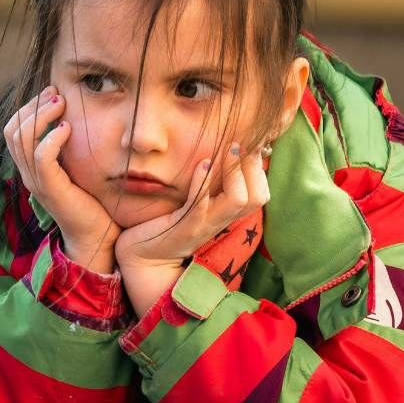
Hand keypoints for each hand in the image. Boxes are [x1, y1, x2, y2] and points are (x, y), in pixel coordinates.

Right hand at [3, 85, 119, 273]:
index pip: (14, 131)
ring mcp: (38, 182)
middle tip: (56, 94)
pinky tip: (68, 129)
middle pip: (12, 131)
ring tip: (61, 104)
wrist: (97, 236)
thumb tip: (79, 121)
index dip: (29, 108)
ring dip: (41, 116)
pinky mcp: (52, 190)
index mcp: (33, 168)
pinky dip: (51, 138)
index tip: (52, 94)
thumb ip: (73, 151)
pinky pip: (41, 158)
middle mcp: (29, 174)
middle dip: (33, 106)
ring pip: (23, 140)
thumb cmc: (94, 202)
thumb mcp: (80, 170)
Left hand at [114, 142, 269, 270]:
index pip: (260, 196)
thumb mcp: (196, 205)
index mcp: (226, 214)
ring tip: (228, 150)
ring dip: (234, 171)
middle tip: (239, 146)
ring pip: (236, 200)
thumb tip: (221, 160)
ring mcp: (203, 225)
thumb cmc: (168, 224)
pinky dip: (204, 182)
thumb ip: (209, 188)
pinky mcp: (183, 227)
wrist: (143, 257)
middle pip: (255, 198)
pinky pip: (200, 206)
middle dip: (252, 168)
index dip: (259, 171)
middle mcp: (220, 220)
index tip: (249, 148)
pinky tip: (203, 163)